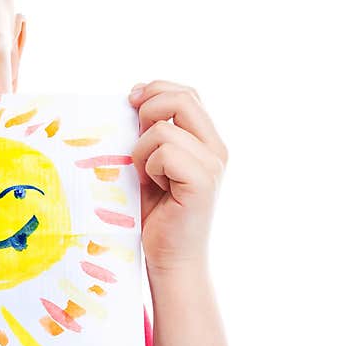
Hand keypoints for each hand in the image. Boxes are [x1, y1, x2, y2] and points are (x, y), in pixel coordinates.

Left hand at [128, 80, 227, 276]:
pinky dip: (148, 168)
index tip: (130, 101)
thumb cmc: (152, 212)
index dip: (155, 89)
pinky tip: (155, 188)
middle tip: (135, 141)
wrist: (168, 256)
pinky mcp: (202, 182)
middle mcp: (216, 148)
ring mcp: (212, 165)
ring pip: (163, 129)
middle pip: (181, 99)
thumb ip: (150, 131)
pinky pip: (164, 153)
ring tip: (148, 177)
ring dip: (141, 152)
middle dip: (147, 111)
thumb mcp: (148, 162)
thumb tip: (134, 97)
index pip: (186, 93)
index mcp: (206, 140)